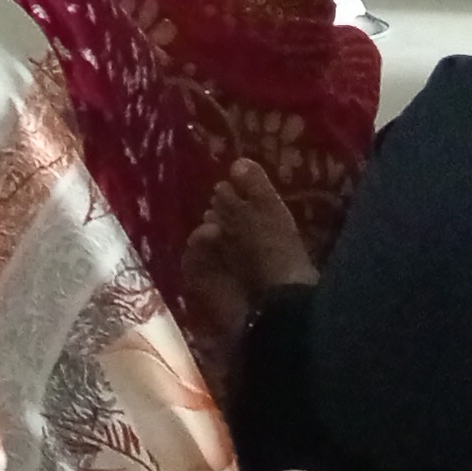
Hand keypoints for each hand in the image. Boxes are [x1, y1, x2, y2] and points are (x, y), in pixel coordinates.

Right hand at [180, 160, 316, 347]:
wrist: (270, 308)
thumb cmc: (278, 256)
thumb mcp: (272, 216)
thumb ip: (254, 188)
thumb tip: (239, 162)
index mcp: (272, 238)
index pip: (251, 211)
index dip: (241, 196)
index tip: (231, 180)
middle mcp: (249, 254)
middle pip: (227, 223)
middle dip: (222, 210)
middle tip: (218, 197)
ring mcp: (224, 271)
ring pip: (208, 240)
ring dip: (211, 226)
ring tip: (216, 220)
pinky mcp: (203, 284)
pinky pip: (193, 260)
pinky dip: (198, 246)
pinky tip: (208, 234)